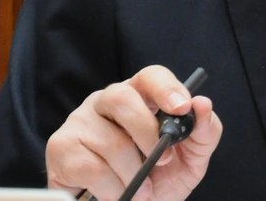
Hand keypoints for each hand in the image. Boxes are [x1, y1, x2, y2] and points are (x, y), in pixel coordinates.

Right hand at [46, 65, 222, 200]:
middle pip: (122, 98)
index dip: (166, 87)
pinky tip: (117, 193)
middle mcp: (105, 102)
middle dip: (147, 133)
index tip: (182, 108)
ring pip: (111, 141)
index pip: (150, 76)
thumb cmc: (159, 178)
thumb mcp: (191, 158)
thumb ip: (204, 132)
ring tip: (142, 189)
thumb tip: (203, 104)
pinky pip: (90, 167)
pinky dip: (112, 188)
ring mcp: (79, 122)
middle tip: (162, 160)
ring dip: (133, 174)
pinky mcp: (61, 148)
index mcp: (140, 97)